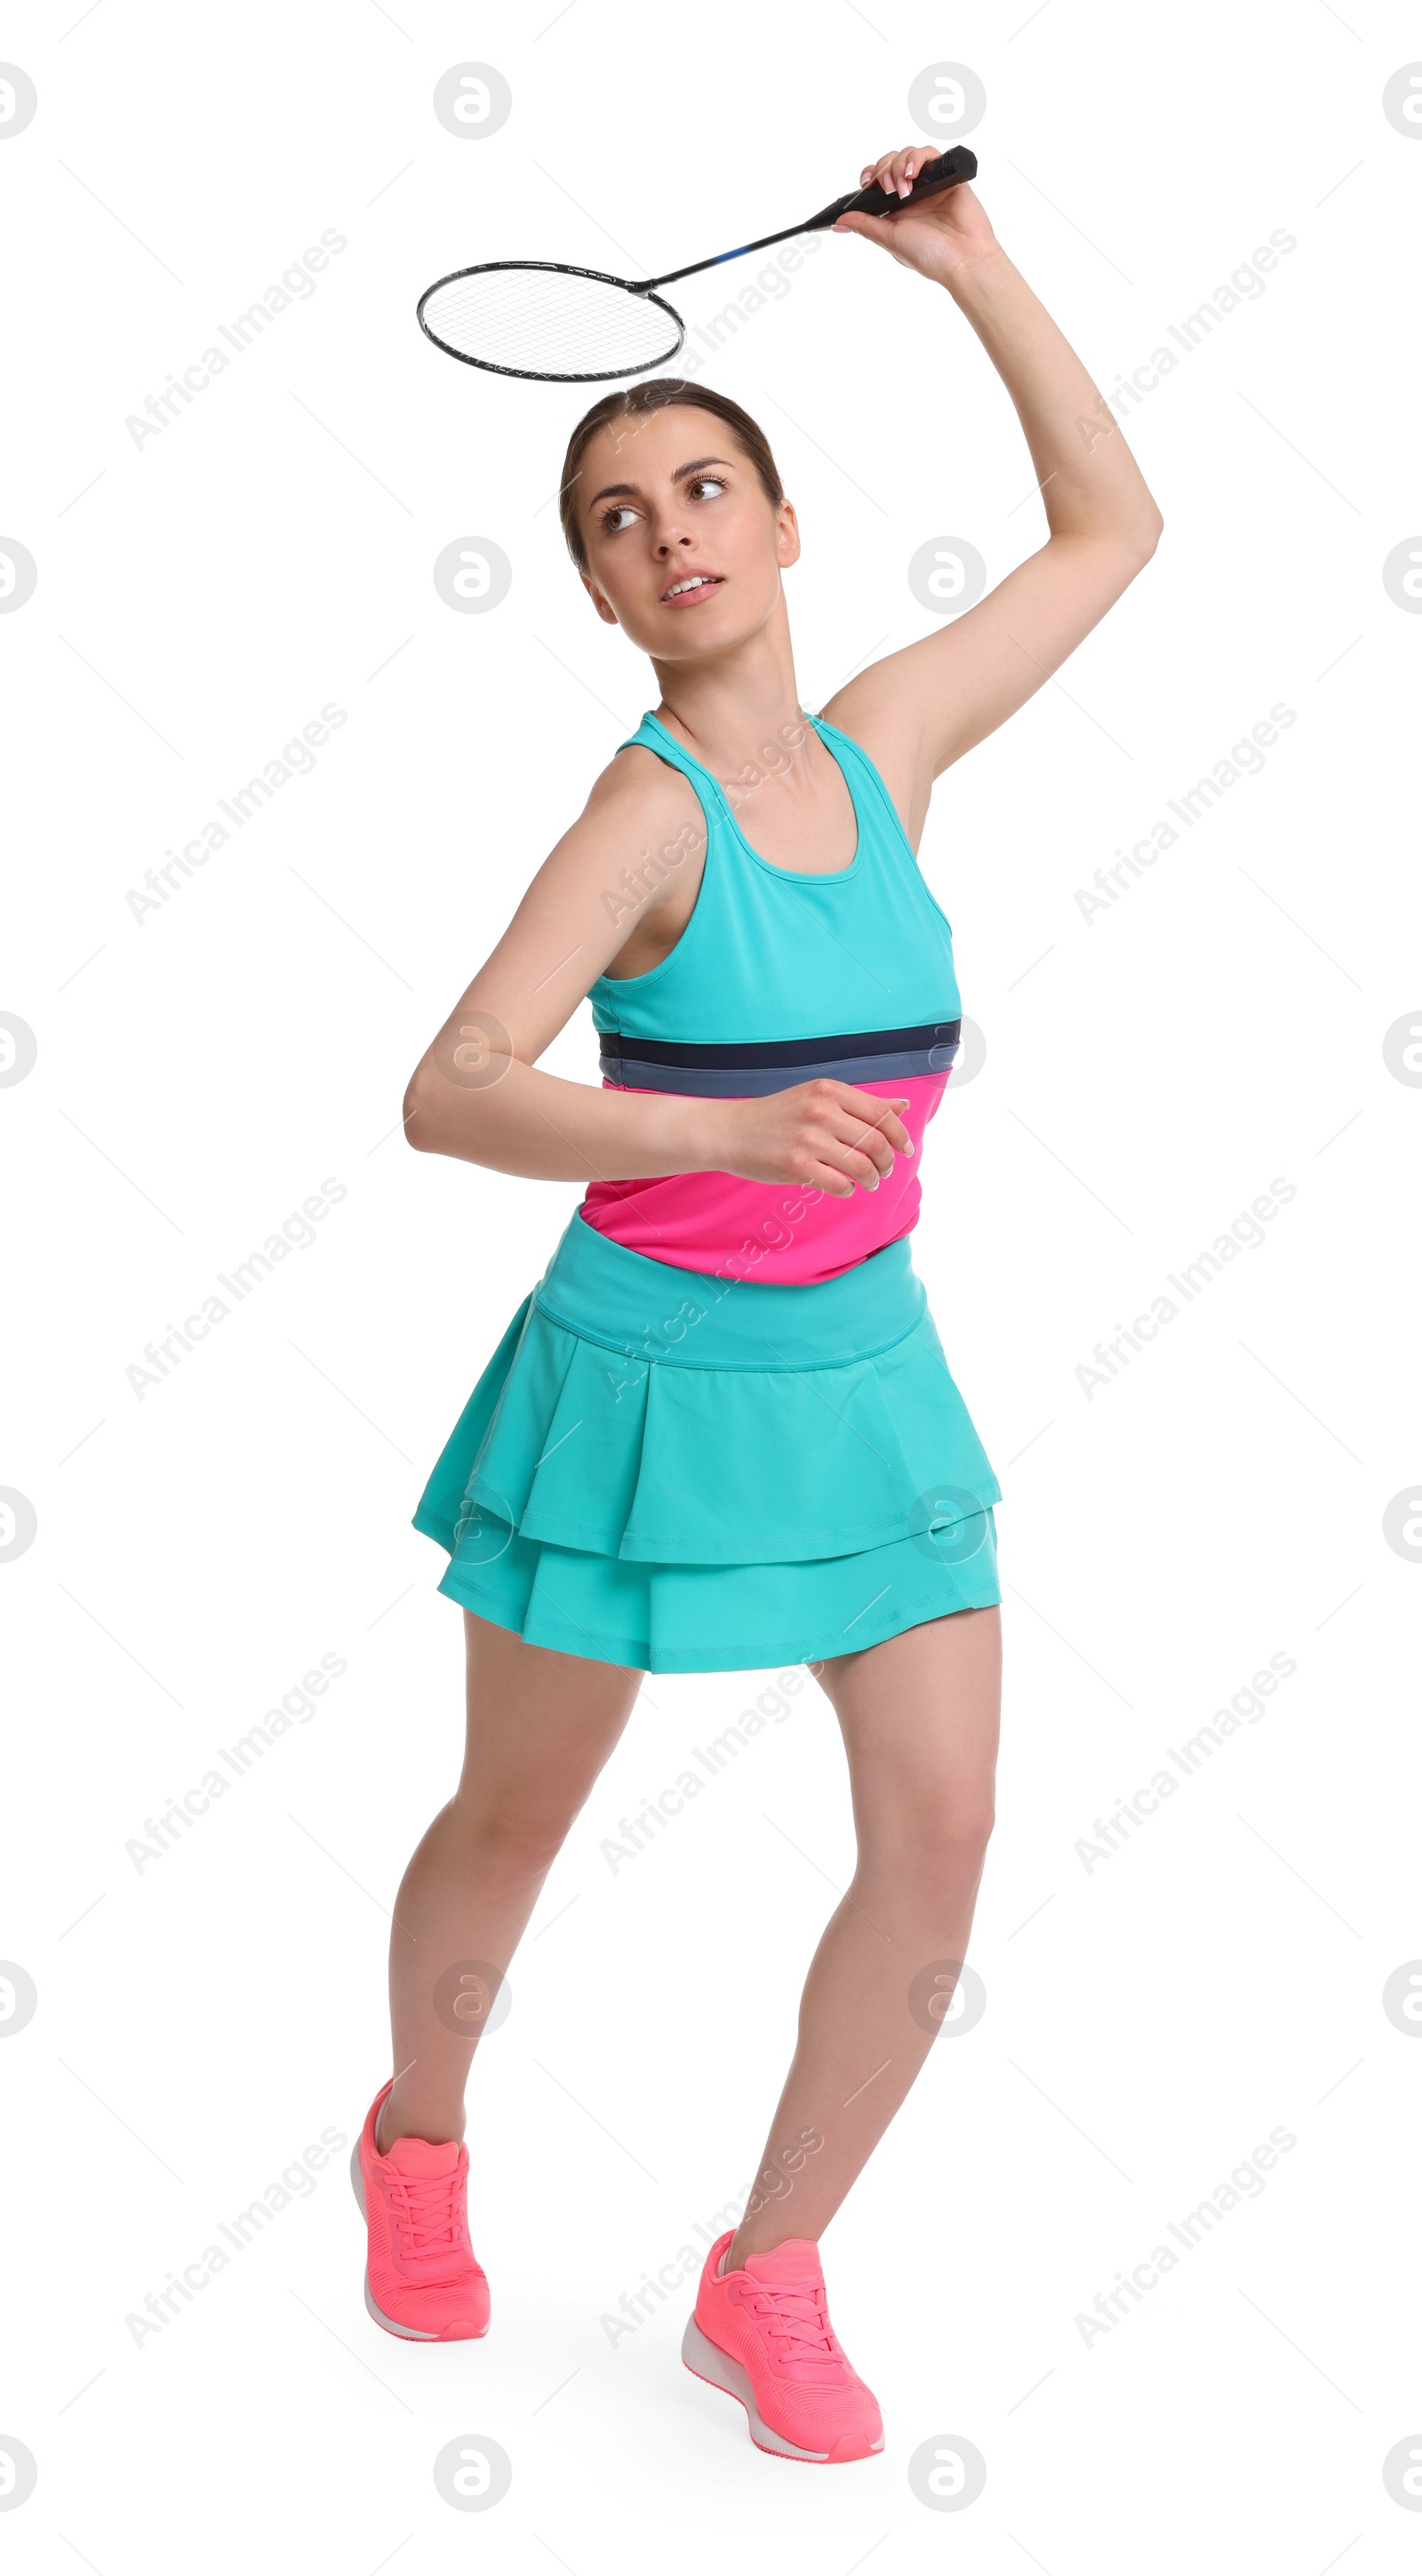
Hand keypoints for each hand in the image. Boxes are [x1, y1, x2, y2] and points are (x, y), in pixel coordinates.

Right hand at [711, 1079, 913, 1198]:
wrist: (731, 1131)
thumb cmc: (778, 1115)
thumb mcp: (819, 1098)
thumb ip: (861, 1103)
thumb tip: (903, 1105)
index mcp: (830, 1090)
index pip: (881, 1113)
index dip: (900, 1135)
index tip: (906, 1149)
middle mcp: (821, 1111)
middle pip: (876, 1141)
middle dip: (888, 1161)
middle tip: (884, 1171)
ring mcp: (809, 1139)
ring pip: (861, 1165)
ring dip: (872, 1179)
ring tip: (869, 1182)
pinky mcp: (796, 1165)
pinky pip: (839, 1184)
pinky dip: (848, 1190)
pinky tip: (844, 1188)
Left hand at [833, 146, 998, 286]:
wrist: (963, 259)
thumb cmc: (930, 254)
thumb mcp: (890, 238)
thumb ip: (866, 226)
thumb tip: (839, 222)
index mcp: (896, 209)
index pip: (877, 180)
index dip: (869, 175)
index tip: (866, 183)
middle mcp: (912, 193)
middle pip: (889, 162)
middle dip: (883, 170)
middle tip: (888, 188)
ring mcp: (929, 183)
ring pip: (907, 154)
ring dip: (899, 165)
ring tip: (904, 187)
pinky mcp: (947, 176)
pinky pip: (930, 153)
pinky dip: (918, 156)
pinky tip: (914, 172)